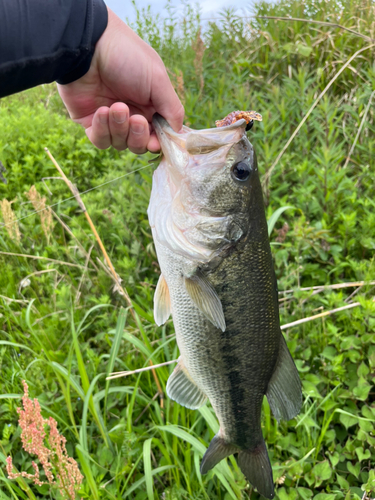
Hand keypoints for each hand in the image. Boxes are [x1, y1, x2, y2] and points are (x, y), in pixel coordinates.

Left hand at [57, 8, 183, 152]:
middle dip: (138, 136)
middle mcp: (132, 115)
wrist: (88, 47)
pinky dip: (102, 130)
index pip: (159, 135)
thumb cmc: (127, 57)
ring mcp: (111, 120)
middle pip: (139, 144)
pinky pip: (100, 140)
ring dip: (119, 128)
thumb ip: (172, 109)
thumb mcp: (158, 80)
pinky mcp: (91, 122)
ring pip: (120, 144)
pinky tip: (101, 111)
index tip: (156, 142)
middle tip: (136, 119)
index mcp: (151, 106)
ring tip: (116, 106)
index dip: (158, 142)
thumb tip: (179, 132)